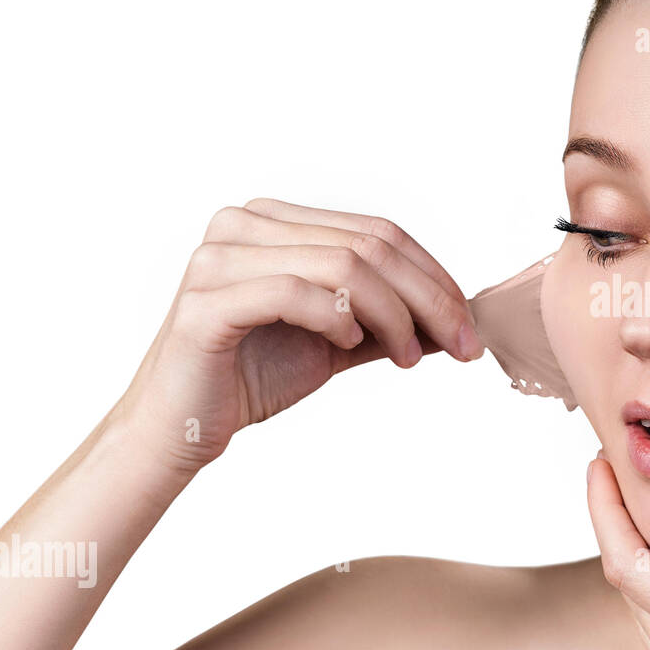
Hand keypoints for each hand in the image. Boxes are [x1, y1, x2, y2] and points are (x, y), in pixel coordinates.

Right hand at [112, 198, 482, 476]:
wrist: (181, 427)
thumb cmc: (253, 377)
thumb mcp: (339, 342)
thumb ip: (390, 321)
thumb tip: (457, 318)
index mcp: (276, 222)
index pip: (378, 231)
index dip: (434, 275)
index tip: (468, 324)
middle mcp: (244, 224)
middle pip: (368, 245)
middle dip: (429, 297)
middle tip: (461, 344)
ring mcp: (220, 257)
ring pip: (341, 264)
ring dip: (393, 314)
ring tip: (408, 356)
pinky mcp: (206, 300)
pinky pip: (295, 292)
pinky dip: (337, 317)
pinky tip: (349, 343)